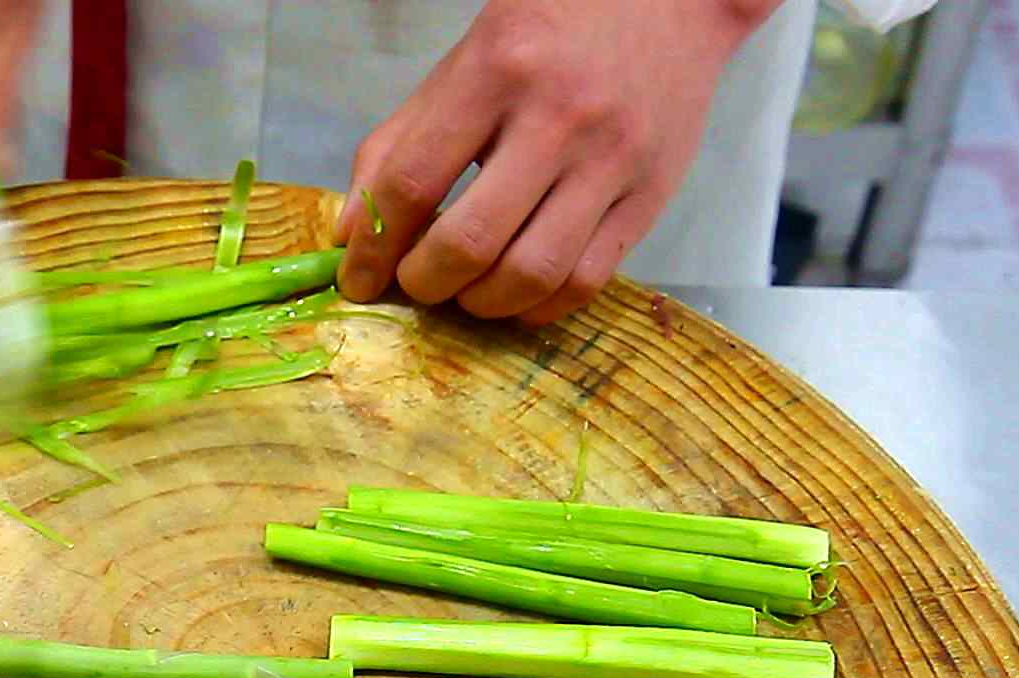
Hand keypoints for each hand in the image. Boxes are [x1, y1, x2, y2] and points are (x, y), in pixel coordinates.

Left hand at [335, 0, 781, 324]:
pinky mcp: (650, 196)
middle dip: (426, 282)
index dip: (374, 248)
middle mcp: (559, 119)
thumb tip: (352, 234)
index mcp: (496, 73)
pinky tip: (516, 295)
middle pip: (472, 241)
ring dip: (481, 303)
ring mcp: (612, 161)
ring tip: (465, 291)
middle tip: (417, 283)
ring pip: (532, 273)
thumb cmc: (549, 33)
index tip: (359, 279)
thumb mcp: (462, 66)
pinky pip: (586, 281)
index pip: (414, 182)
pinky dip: (538, 306)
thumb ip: (398, 145)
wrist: (666, 1)